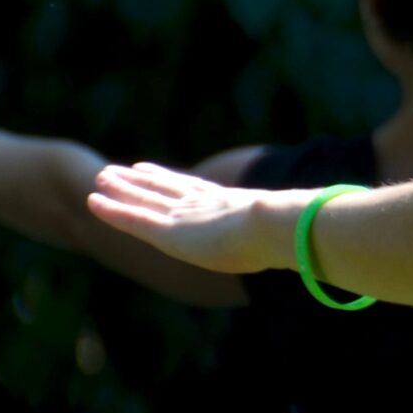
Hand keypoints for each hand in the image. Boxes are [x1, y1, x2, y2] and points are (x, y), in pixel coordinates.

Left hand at [87, 163, 294, 275]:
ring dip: (121, 189)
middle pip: (164, 188)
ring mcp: (184, 217)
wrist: (279, 226)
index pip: (193, 190)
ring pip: (144, 199)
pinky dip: (112, 210)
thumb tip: (320, 244)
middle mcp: (202, 206)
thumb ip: (288, 234)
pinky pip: (133, 219)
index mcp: (229, 205)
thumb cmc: (291, 233)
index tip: (149, 168)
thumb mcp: (288, 233)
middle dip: (141, 180)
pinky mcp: (168, 232)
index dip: (168, 179)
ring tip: (101, 176)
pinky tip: (93, 201)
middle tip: (119, 169)